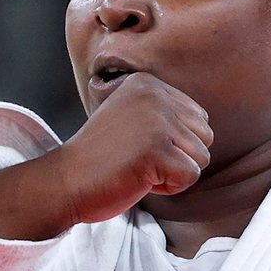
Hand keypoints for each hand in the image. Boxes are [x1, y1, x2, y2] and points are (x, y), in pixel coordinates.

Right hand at [58, 72, 212, 223]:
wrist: (66, 180)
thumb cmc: (100, 157)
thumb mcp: (132, 118)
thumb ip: (164, 113)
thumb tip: (204, 123)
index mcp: (148, 83)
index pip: (197, 118)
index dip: (173, 143)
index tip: (138, 145)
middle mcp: (154, 95)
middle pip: (204, 137)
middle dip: (178, 157)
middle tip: (139, 159)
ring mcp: (156, 121)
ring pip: (200, 158)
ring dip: (173, 173)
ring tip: (139, 167)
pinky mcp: (157, 149)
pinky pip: (190, 176)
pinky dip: (169, 187)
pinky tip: (140, 178)